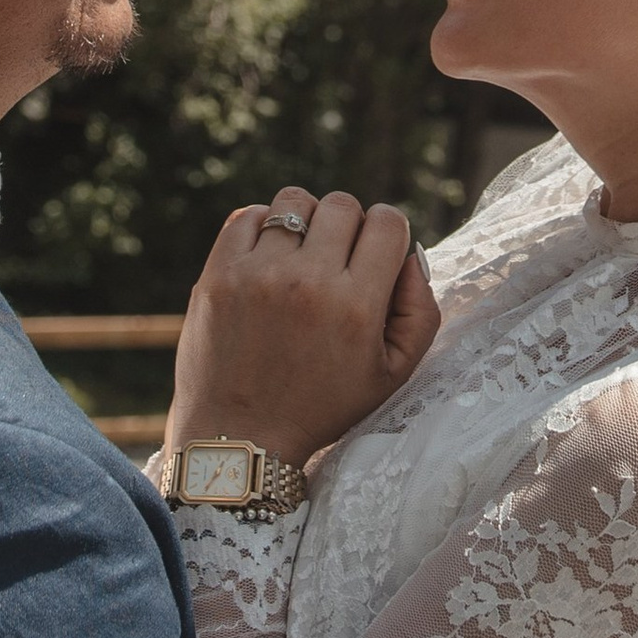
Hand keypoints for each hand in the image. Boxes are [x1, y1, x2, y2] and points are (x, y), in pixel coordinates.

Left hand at [167, 185, 442, 470]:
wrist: (241, 437)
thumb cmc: (323, 406)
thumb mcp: (393, 374)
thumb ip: (419, 310)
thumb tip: (410, 254)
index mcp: (356, 305)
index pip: (387, 222)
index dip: (387, 235)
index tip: (374, 259)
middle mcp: (308, 281)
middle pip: (343, 205)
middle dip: (348, 228)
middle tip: (337, 264)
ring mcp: (258, 274)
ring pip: (295, 201)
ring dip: (305, 222)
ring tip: (300, 257)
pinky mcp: (219, 273)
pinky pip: (247, 215)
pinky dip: (262, 228)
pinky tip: (268, 259)